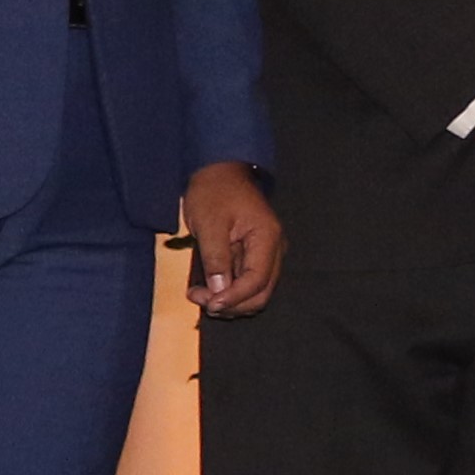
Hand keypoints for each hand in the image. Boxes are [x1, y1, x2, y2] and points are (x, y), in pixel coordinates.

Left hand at [179, 159, 283, 314]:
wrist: (218, 171)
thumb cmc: (214, 191)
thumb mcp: (209, 223)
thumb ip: (216, 258)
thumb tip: (219, 291)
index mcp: (267, 238)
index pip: (257, 281)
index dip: (234, 298)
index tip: (209, 303)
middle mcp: (273, 249)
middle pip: (261, 292)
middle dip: (232, 304)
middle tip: (201, 300)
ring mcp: (266, 254)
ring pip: (255, 292)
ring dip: (230, 301)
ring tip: (200, 295)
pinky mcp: (253, 256)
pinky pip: (246, 282)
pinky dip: (229, 291)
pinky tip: (207, 288)